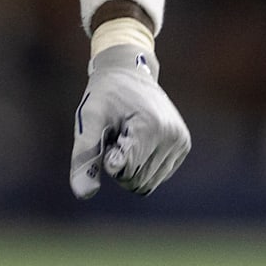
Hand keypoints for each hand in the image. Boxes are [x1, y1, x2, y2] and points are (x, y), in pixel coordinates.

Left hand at [70, 43, 189, 197]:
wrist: (129, 71)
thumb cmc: (105, 95)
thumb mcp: (88, 120)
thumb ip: (84, 157)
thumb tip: (82, 194)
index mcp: (150, 128)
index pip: (124, 172)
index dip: (109, 158)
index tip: (110, 136)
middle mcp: (172, 136)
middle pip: (137, 182)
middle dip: (119, 166)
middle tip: (116, 136)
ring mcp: (181, 142)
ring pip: (148, 183)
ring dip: (131, 167)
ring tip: (128, 137)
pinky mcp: (183, 145)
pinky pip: (157, 176)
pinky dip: (143, 165)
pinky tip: (139, 139)